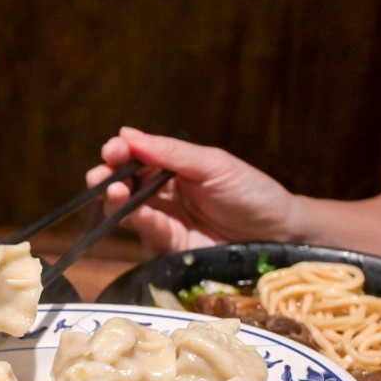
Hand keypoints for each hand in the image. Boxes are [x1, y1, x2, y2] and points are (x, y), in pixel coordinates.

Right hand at [86, 127, 299, 255]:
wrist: (280, 235)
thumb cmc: (253, 193)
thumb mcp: (214, 165)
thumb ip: (171, 153)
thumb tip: (127, 133)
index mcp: (173, 168)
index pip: (136, 157)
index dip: (120, 152)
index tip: (113, 149)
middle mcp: (162, 193)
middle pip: (123, 183)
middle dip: (106, 176)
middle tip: (101, 173)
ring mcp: (163, 220)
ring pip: (125, 209)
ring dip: (113, 199)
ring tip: (113, 190)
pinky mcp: (166, 246)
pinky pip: (144, 231)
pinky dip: (134, 220)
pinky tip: (129, 210)